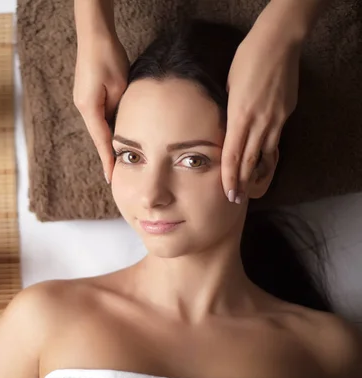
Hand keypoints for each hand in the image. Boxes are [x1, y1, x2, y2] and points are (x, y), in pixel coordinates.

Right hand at [74, 32, 128, 182]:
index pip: (101, 141)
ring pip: (99, 125)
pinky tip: (117, 130)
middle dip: (108, 153)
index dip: (107, 160)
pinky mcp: (87, 94)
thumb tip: (121, 122)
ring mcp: (83, 100)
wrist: (95, 37)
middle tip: (118, 171)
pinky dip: (108, 124)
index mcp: (89, 108)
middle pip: (98, 135)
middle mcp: (83, 107)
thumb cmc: (108, 57)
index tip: (111, 177)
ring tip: (120, 155)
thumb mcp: (119, 86)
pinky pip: (99, 114)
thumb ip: (119, 108)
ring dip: (109, 138)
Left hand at [222, 23, 301, 203]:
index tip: (228, 193)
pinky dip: (267, 151)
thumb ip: (229, 114)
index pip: (232, 155)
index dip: (229, 177)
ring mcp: (275, 118)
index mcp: (240, 116)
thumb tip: (226, 129)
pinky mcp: (285, 113)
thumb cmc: (245, 62)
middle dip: (242, 182)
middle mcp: (259, 122)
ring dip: (256, 171)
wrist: (276, 44)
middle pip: (249, 160)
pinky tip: (262, 160)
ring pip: (265, 153)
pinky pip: (275, 138)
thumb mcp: (228, 90)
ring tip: (250, 186)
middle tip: (236, 199)